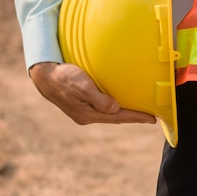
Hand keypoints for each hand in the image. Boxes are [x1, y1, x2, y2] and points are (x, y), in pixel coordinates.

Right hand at [29, 62, 156, 124]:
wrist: (44, 77)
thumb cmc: (63, 77)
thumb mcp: (81, 86)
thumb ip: (98, 98)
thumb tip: (115, 108)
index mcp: (88, 114)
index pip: (118, 117)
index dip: (136, 117)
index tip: (152, 119)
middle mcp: (87, 116)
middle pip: (116, 118)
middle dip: (134, 117)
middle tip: (152, 117)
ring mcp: (84, 111)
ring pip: (110, 114)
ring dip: (125, 113)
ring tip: (140, 112)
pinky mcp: (82, 104)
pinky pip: (104, 107)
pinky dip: (115, 107)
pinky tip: (121, 103)